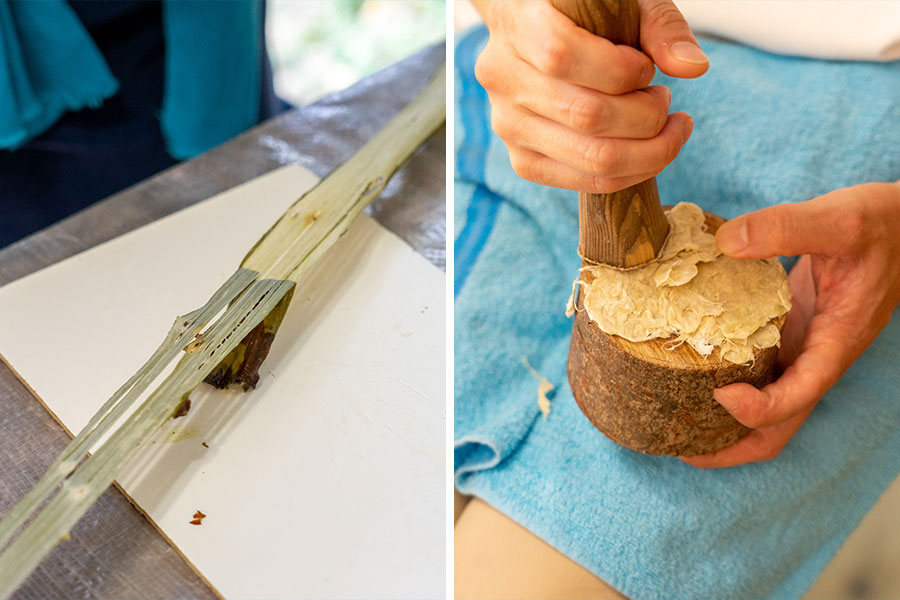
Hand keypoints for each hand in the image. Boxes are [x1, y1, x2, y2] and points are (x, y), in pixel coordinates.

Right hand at [471, 0, 707, 192]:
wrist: (534, 39)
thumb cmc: (585, 18)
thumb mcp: (624, 5)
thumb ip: (659, 27)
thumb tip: (692, 68)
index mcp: (516, 24)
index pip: (562, 56)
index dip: (620, 69)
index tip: (646, 68)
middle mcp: (502, 78)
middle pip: (586, 115)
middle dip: (647, 117)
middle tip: (666, 102)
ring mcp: (507, 125)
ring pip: (590, 157)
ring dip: (647, 150)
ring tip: (662, 126)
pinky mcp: (522, 160)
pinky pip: (583, 182)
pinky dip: (629, 173)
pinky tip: (644, 150)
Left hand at [683, 182, 899, 468]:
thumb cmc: (880, 225)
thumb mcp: (838, 220)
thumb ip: (786, 228)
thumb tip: (727, 242)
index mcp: (835, 342)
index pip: (800, 396)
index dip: (759, 410)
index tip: (719, 394)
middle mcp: (817, 356)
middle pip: (780, 427)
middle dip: (732, 448)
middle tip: (679, 448)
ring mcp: (802, 349)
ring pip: (766, 405)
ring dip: (724, 424)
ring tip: (672, 423)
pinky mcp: (788, 333)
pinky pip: (759, 374)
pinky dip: (727, 383)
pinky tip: (688, 371)